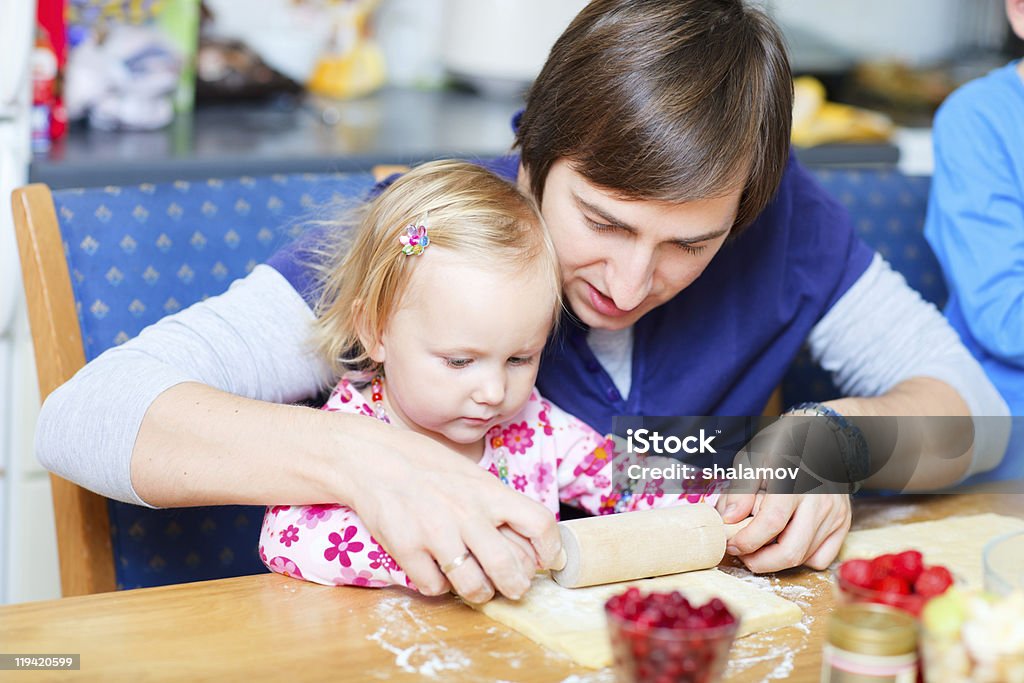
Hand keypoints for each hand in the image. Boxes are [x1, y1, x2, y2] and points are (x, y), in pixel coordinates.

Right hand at [342, 428, 559, 602]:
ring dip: (479, 592)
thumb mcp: (470, 475)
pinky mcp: (407, 549)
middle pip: (509, 567)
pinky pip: (435, 586)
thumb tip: (526, 542)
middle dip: (516, 586)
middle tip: (513, 587)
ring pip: (474, 586)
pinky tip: (436, 570)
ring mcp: (436, 532)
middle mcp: (467, 512)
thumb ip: (496, 504)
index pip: (539, 522)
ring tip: (476, 586)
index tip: (546, 560)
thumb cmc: (426, 466)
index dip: (550, 548)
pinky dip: (439, 585)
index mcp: (488, 491)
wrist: (371, 459)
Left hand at [712, 415, 851, 571]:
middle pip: (791, 551)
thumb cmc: (784, 447)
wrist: (823, 438)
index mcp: (794, 482)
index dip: (747, 541)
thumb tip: (728, 520)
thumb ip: (740, 491)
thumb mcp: (753, 459)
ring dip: (777, 560)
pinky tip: (788, 540)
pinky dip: (801, 557)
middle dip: (761, 562)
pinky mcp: (844, 523)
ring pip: (805, 557)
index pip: (771, 523)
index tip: (730, 544)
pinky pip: (821, 558)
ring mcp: (835, 514)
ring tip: (762, 542)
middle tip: (743, 554)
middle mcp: (819, 501)